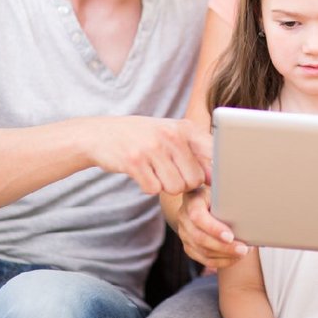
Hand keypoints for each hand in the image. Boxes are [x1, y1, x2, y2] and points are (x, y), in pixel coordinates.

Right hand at [87, 117, 210, 195]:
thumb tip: (216, 178)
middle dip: (185, 184)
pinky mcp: (134, 162)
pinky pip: (153, 189)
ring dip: (166, 187)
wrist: (100, 134)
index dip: (213, 173)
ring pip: (175, 187)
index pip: (214, 154)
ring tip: (156, 172)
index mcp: (185, 128)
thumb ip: (195, 152)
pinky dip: (148, 187)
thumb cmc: (143, 137)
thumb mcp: (171, 134)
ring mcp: (152, 148)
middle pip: (195, 179)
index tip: (208, 180)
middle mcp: (171, 135)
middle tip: (170, 175)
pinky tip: (142, 174)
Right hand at [175, 186, 248, 268]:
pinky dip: (221, 261)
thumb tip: (248, 202)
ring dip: (225, 255)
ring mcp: (184, 233)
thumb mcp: (221, 189)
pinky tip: (235, 258)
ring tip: (243, 253)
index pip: (197, 216)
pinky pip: (204, 259)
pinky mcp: (189, 246)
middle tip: (244, 249)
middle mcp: (184, 217)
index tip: (231, 236)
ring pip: (203, 251)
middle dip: (224, 247)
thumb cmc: (218, 194)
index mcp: (192, 200)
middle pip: (200, 238)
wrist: (204, 201)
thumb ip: (228, 195)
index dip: (213, 228)